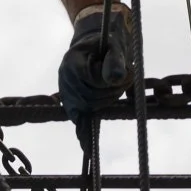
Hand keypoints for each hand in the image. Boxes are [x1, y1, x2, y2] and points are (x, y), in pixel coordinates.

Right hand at [58, 3, 134, 149]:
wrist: (93, 41)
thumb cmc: (105, 41)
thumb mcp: (114, 44)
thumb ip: (115, 60)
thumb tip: (115, 77)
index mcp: (73, 61)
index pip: (94, 80)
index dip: (111, 79)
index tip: (124, 72)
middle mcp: (65, 78)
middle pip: (92, 97)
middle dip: (112, 92)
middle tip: (124, 79)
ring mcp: (67, 93)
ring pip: (90, 108)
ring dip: (107, 100)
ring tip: (115, 86)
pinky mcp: (72, 104)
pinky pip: (78, 121)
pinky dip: (84, 134)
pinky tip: (88, 149)